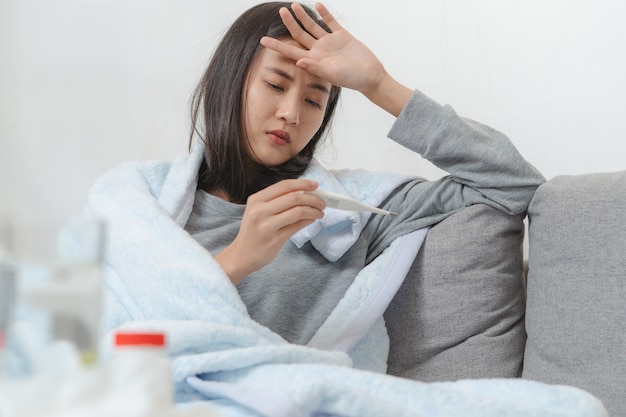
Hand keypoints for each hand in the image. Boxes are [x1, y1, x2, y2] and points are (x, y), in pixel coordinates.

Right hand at [214, 179, 324, 284]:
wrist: (241, 256)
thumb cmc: (252, 232)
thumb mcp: (257, 211)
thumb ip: (276, 201)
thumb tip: (304, 192)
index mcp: (256, 199)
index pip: (284, 185)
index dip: (303, 183)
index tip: (316, 185)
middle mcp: (260, 210)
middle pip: (294, 197)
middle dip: (313, 198)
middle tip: (322, 202)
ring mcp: (267, 225)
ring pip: (298, 211)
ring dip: (314, 210)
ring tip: (320, 212)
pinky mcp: (275, 239)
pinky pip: (297, 226)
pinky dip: (309, 221)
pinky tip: (312, 220)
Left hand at [260, 2, 412, 116]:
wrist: (370, 76)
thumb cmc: (352, 79)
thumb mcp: (333, 74)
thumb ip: (316, 68)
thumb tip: (298, 62)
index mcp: (314, 61)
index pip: (291, 51)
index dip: (277, 46)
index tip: (263, 40)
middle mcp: (319, 51)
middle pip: (300, 35)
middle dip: (290, 23)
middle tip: (281, 11)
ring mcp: (330, 43)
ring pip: (313, 26)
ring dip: (303, 16)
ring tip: (294, 5)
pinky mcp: (342, 36)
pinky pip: (330, 22)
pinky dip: (324, 14)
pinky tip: (318, 5)